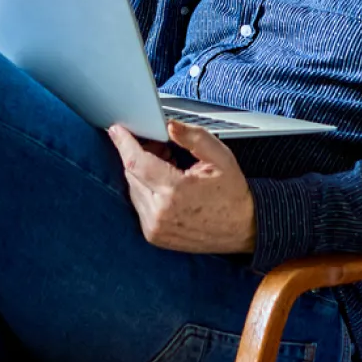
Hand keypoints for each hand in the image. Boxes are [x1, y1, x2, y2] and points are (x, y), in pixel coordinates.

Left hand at [108, 121, 257, 253]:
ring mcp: (155, 228)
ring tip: (169, 167)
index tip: (117, 130)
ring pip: (133, 188)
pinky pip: (139, 204)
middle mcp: (160, 213)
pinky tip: (166, 186)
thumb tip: (169, 126)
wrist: (244, 228)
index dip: (125, 143)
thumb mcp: (220, 157)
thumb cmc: (232, 194)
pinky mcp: (155, 236)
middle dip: (140, 155)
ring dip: (144, 173)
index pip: (136, 163)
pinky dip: (147, 190)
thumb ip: (193, 137)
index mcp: (175, 192)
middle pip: (132, 174)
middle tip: (162, 146)